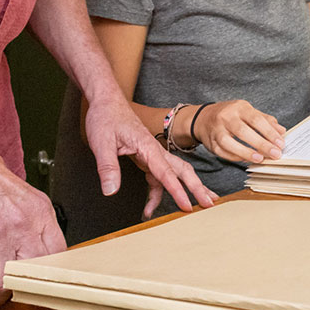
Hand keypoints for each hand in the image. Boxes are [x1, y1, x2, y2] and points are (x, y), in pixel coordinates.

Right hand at [0, 114, 63, 309]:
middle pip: (34, 275)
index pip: (58, 254)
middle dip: (21, 293)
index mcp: (39, 211)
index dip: (50, 276)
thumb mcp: (20, 192)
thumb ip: (30, 219)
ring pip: (3, 284)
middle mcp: (22, 224)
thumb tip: (34, 248)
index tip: (39, 285)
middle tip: (10, 297)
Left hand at [81, 89, 214, 220]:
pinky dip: (157, 194)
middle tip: (208, 204)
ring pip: (174, 174)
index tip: (187, 206)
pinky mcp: (146, 158)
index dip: (178, 191)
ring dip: (186, 190)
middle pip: (182, 171)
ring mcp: (152, 155)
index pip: (166, 173)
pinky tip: (151, 208)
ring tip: (196, 208)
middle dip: (197, 188)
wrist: (106, 101)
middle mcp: (154, 151)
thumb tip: (110, 191)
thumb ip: (108, 168)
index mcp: (148, 146)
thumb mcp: (101, 143)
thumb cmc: (106, 117)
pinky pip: (157, 178)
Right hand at [193, 99, 286, 164]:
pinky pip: (223, 152)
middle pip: (243, 131)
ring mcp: (216, 130)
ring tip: (261, 159)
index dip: (269, 132)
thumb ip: (265, 120)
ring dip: (246, 152)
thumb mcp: (248, 112)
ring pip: (229, 143)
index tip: (280, 143)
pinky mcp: (210, 143)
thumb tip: (281, 131)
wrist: (203, 118)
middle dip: (261, 144)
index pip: (256, 120)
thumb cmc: (231, 115)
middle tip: (276, 154)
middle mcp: (226, 117)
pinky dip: (236, 157)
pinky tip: (247, 159)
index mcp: (239, 107)